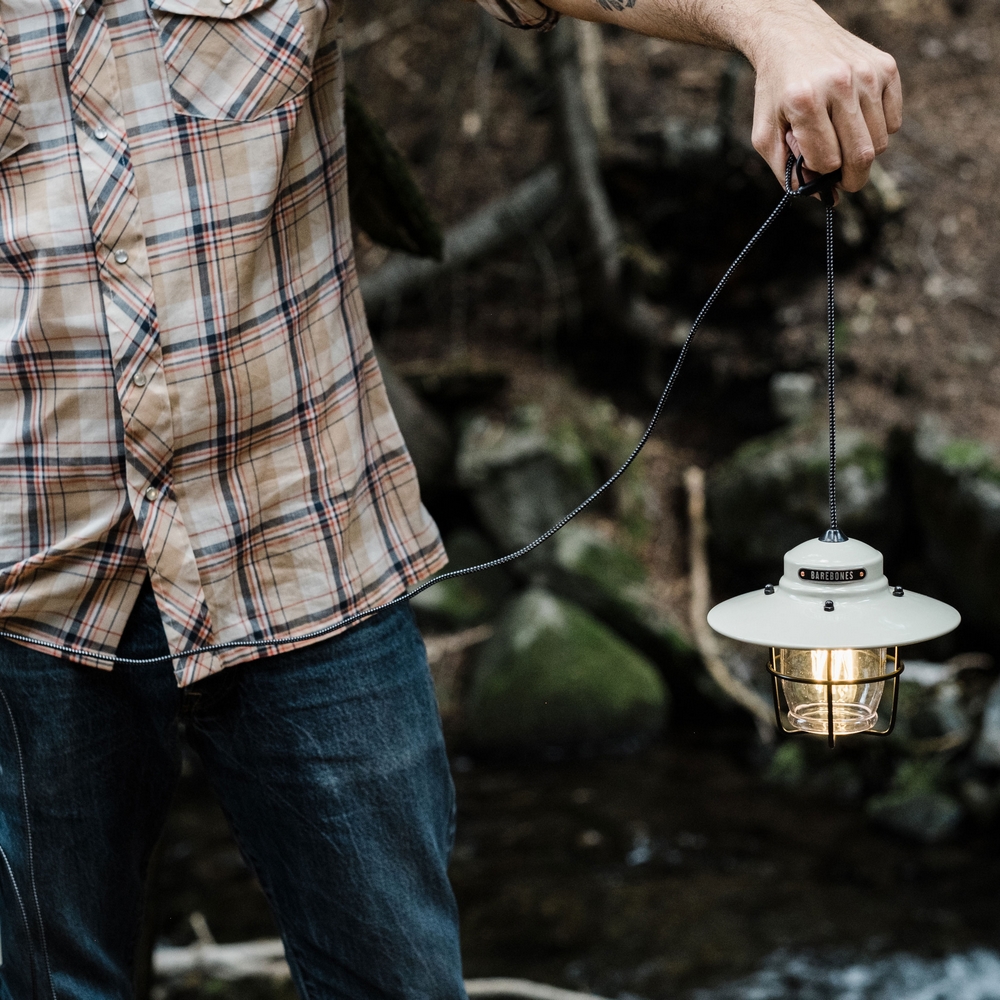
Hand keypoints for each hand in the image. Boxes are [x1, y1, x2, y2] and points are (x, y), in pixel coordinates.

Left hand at [745, 1, 901, 192]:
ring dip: (863, 153)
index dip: (821, 172)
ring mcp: (867, 73)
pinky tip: (856, 119)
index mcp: (804, 100)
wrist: (791, 34)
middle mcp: (839, 83)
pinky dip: (878, 131)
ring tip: (843, 141)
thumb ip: (787, 172)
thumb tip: (827, 200)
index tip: (815, 167)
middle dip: (852, 178)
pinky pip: (894, 121)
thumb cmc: (776, 91)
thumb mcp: (765, 133)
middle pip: (861, 156)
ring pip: (881, 142)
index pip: (827, 162)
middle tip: (845, 181)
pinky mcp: (887, 66)